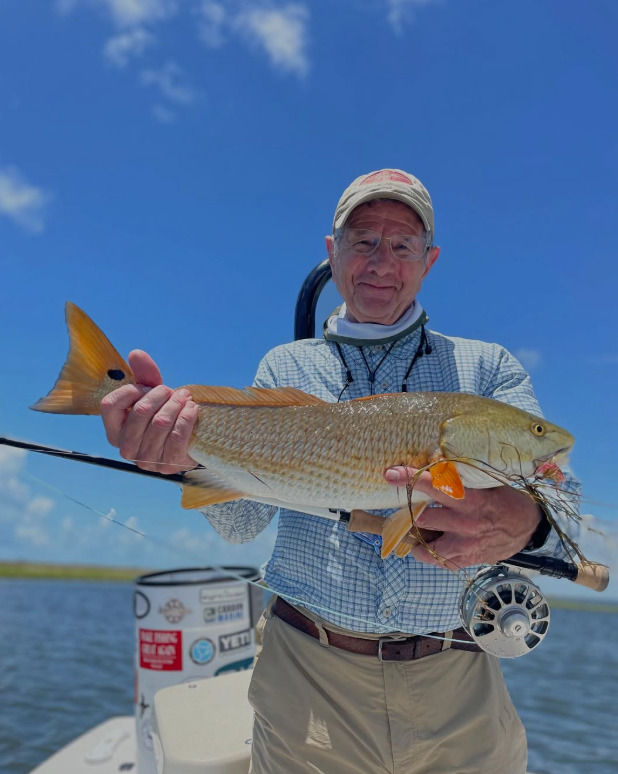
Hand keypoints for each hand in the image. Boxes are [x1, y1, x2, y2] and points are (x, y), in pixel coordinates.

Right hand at [100, 349, 198, 474]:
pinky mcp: (170, 464)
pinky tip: (192, 408)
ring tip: (184, 397)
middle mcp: (126, 449)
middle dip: (161, 394)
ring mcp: (147, 460)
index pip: (110, 405)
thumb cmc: (164, 416)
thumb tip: (136, 353)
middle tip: (173, 391)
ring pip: (161, 422)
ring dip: (177, 404)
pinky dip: (187, 417)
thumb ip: (143, 375)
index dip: (130, 390)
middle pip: (141, 411)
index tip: (146, 388)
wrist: (189, 442)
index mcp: (114, 432)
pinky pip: (178, 436)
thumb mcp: (152, 396)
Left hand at [384, 466, 542, 567]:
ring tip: (421, 526)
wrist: (527, 528)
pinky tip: (436, 539)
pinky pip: (437, 560)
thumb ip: (460, 478)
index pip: (435, 487)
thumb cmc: (503, 499)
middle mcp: (465, 524)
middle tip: (410, 504)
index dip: (411, 479)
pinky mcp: (466, 560)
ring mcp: (465, 546)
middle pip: (422, 517)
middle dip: (412, 510)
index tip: (391, 474)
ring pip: (425, 544)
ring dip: (419, 534)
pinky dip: (430, 551)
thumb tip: (431, 462)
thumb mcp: (486, 484)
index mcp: (470, 500)